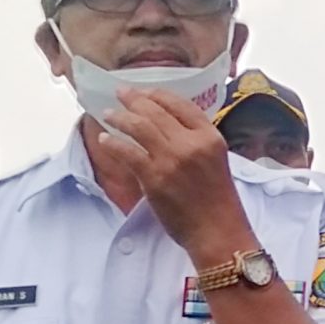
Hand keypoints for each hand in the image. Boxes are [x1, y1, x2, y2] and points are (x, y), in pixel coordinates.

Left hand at [90, 86, 252, 262]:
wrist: (217, 231)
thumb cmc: (218, 201)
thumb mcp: (217, 161)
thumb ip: (197, 142)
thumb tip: (168, 127)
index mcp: (210, 137)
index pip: (182, 105)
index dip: (159, 95)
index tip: (145, 92)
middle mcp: (191, 143)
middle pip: (157, 112)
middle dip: (134, 99)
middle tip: (120, 93)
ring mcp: (172, 160)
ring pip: (140, 127)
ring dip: (120, 117)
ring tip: (108, 114)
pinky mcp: (155, 178)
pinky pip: (128, 152)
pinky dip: (114, 143)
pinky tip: (106, 140)